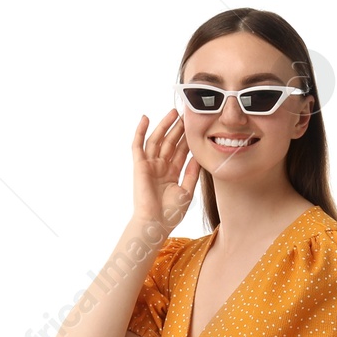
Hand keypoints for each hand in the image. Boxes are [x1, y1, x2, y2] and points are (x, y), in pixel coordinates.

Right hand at [131, 109, 200, 233]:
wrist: (155, 224)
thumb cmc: (170, 213)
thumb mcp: (187, 191)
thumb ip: (192, 173)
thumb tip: (198, 155)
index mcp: (172, 173)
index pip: (181, 151)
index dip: (188, 138)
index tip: (197, 124)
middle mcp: (160, 167)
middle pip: (170, 142)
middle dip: (178, 128)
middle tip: (187, 113)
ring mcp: (149, 166)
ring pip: (156, 140)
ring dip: (164, 125)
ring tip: (173, 112)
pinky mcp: (139, 166)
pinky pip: (138, 145)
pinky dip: (140, 131)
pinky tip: (145, 118)